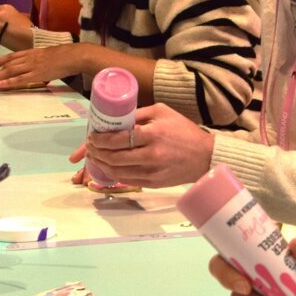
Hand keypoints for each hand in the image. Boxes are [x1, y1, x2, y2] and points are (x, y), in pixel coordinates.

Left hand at [0, 44, 85, 89]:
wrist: (73, 56)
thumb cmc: (65, 56)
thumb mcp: (48, 55)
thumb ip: (40, 60)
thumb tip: (38, 68)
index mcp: (32, 52)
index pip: (11, 56)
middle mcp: (29, 58)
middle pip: (8, 65)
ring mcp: (32, 66)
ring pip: (10, 72)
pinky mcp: (37, 74)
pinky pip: (19, 79)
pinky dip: (8, 82)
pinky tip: (0, 85)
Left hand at [71, 103, 213, 187]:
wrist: (205, 157)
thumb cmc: (184, 131)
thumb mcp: (162, 112)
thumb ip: (137, 113)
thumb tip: (114, 117)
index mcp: (152, 135)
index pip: (117, 139)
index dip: (99, 139)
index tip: (92, 136)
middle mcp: (151, 155)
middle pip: (113, 157)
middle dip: (96, 152)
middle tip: (90, 146)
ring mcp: (151, 172)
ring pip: (116, 171)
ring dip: (101, 164)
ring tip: (94, 156)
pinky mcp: (152, 183)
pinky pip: (126, 180)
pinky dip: (113, 173)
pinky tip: (107, 167)